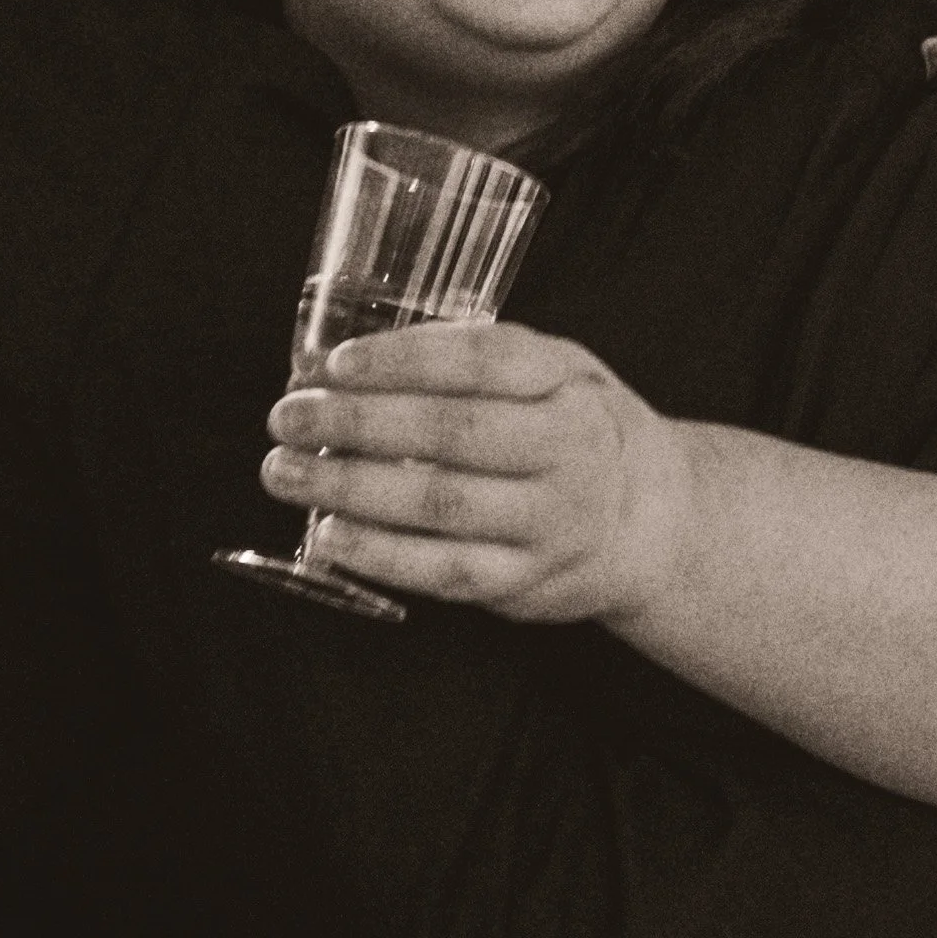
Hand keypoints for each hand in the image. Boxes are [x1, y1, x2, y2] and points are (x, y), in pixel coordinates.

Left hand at [259, 319, 688, 622]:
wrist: (651, 520)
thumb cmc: (575, 429)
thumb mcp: (554, 370)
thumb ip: (477, 356)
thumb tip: (354, 360)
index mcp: (567, 385)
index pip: (482, 361)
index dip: (402, 361)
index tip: (333, 364)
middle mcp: (567, 452)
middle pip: (452, 433)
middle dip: (358, 422)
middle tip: (287, 415)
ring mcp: (548, 522)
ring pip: (441, 505)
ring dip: (350, 487)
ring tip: (285, 471)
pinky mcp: (525, 582)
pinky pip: (444, 571)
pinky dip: (380, 554)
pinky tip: (328, 534)